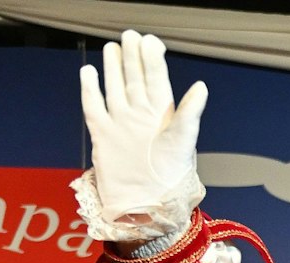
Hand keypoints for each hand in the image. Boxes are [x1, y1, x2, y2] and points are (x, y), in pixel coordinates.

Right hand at [79, 30, 207, 225]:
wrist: (147, 202)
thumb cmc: (171, 176)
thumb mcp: (184, 141)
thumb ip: (190, 113)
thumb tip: (201, 86)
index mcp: (163, 115)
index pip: (156, 80)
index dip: (153, 60)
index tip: (150, 40)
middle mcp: (141, 116)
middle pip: (134, 79)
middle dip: (133, 57)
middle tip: (130, 35)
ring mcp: (121, 123)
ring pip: (115, 88)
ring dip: (114, 68)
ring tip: (112, 47)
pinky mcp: (102, 134)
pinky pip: (94, 106)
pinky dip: (90, 89)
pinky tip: (88, 71)